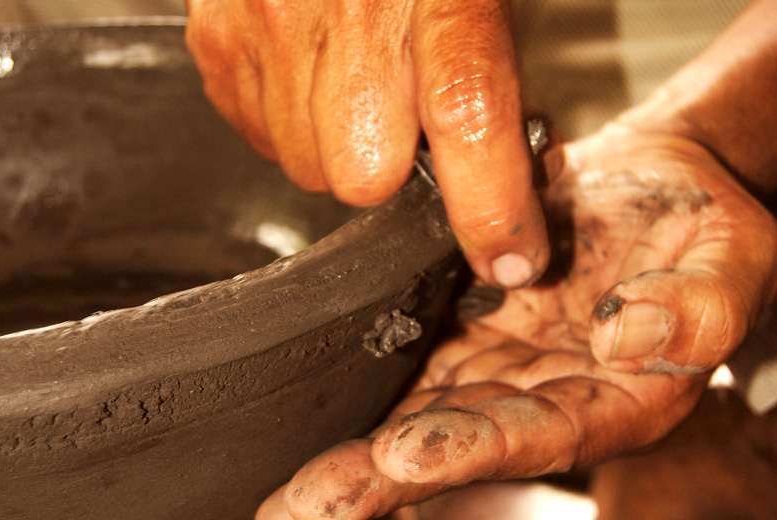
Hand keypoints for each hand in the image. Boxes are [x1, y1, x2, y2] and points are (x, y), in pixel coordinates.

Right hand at [185, 0, 549, 287]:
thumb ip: (489, 66)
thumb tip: (510, 168)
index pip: (469, 113)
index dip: (491, 206)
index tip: (509, 258)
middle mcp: (343, 8)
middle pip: (363, 177)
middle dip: (390, 173)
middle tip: (402, 119)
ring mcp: (266, 25)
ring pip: (305, 167)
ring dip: (336, 147)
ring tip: (350, 82)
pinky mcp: (216, 38)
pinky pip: (258, 135)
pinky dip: (288, 123)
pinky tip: (307, 71)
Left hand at [255, 123, 776, 518]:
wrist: (649, 177)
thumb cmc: (699, 218)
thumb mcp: (730, 254)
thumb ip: (701, 303)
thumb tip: (636, 336)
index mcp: (616, 395)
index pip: (537, 435)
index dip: (470, 448)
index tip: (404, 458)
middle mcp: (548, 391)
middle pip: (457, 443)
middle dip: (377, 480)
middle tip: (302, 509)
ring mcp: (500, 360)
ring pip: (418, 411)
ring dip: (352, 452)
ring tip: (287, 490)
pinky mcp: (467, 322)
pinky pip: (410, 358)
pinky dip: (361, 386)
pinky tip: (309, 413)